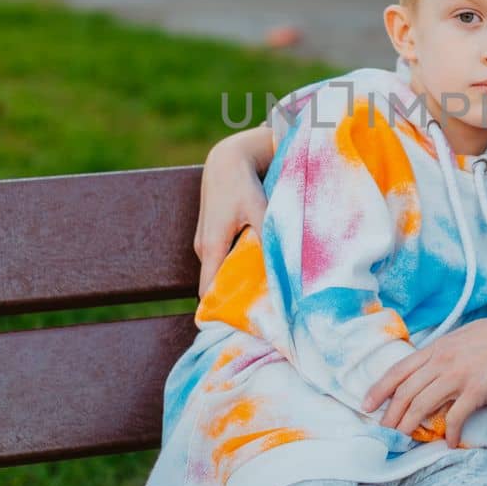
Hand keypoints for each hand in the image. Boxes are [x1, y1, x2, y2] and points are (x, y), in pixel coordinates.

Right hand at [193, 128, 273, 296]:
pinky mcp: (210, 237)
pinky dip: (235, 266)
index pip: (207, 292)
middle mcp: (203, 249)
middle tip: (262, 312)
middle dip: (234, 299)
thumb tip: (283, 267)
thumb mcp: (259, 210)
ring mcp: (204, 243)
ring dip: (237, 281)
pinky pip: (220, 261)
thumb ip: (268, 238)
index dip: (220, 310)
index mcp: (212, 247)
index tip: (241, 325)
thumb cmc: (242, 184)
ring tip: (263, 292)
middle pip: (215, 285)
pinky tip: (256, 267)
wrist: (225, 160)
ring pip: (219, 272)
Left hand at [362, 292, 486, 447]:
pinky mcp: (477, 389)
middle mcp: (442, 360)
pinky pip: (455, 417)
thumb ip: (446, 354)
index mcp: (438, 347)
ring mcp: (458, 375)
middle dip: (391, 415)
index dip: (379, 389)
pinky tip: (450, 442)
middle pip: (406, 392)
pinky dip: (450, 433)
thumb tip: (434, 371)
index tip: (366, 406)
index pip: (398, 370)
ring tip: (405, 439)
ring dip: (410, 426)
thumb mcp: (464, 337)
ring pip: (422, 406)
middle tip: (385, 432)